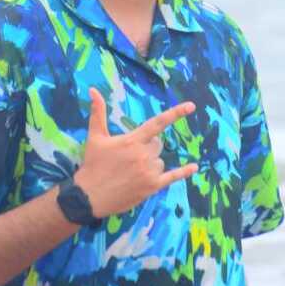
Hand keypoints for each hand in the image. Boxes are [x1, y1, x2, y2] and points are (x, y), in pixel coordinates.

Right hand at [74, 88, 197, 217]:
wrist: (90, 195)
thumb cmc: (92, 164)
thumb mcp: (95, 136)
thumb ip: (98, 112)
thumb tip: (93, 89)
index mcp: (132, 140)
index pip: (157, 123)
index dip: (175, 113)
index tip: (191, 106)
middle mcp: (143, 155)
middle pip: (157, 144)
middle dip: (147, 146)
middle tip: (129, 156)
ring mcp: (149, 171)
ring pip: (160, 160)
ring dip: (150, 163)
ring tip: (131, 171)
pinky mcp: (152, 187)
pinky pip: (173, 177)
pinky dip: (184, 172)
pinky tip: (194, 167)